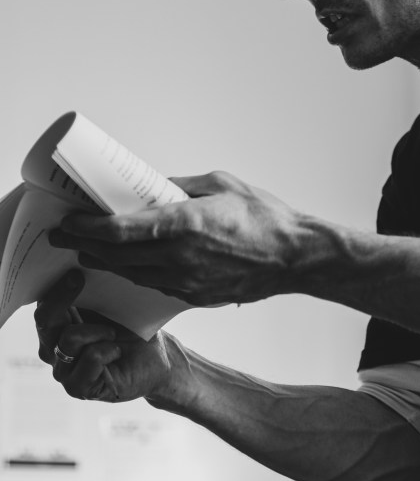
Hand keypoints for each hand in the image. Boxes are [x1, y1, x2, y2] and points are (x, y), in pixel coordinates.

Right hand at [35, 269, 172, 402]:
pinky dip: (106, 351)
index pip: (42, 306)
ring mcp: (63, 371)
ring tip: (113, 333)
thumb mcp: (108, 305)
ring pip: (68, 340)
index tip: (74, 272)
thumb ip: (87, 292)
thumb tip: (77, 266)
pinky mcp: (78, 389)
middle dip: (64, 299)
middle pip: (45, 321)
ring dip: (97, 331)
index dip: (54, 289)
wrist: (154, 358)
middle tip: (81, 281)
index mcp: (56, 327)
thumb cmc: (130, 329)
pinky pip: (88, 360)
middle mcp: (52, 350)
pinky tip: (117, 352)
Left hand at [48, 171, 302, 306]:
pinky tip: (128, 265)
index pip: (118, 230)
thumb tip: (154, 187)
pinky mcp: (195, 296)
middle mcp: (178, 257)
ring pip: (131, 274)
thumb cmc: (263, 216)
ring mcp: (186, 281)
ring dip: (105, 262)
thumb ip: (181, 186)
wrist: (294, 256)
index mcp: (183, 224)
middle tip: (65, 237)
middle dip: (84, 245)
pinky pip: (154, 285)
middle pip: (116, 255)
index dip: (86, 228)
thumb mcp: (220, 184)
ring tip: (88, 251)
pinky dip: (135, 274)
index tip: (68, 223)